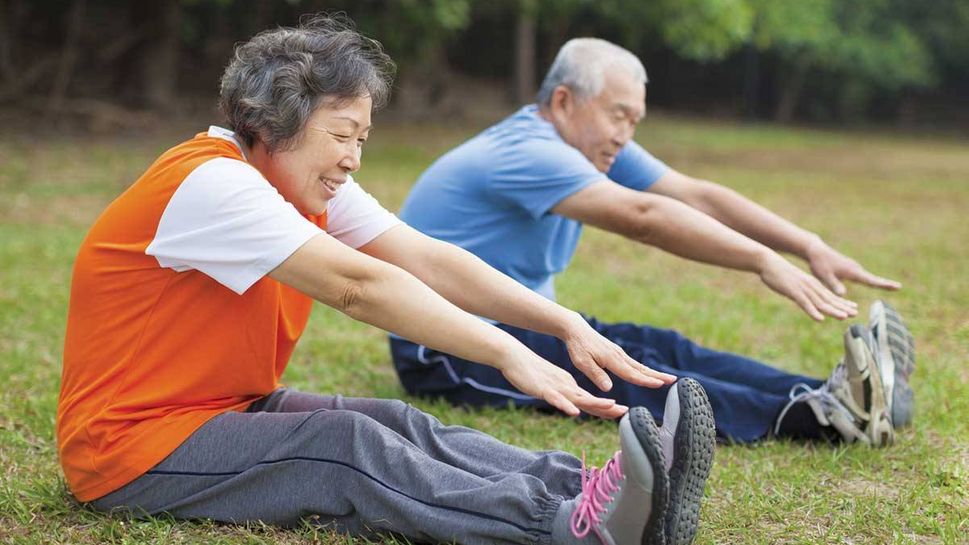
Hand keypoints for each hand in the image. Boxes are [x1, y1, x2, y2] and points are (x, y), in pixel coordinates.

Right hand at [498, 346, 630, 418]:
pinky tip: (574, 412)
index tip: (623, 413)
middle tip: (625, 412)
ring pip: (577, 398)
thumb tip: (576, 405)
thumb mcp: (552, 386)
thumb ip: (564, 394)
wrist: (515, 357)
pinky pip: (556, 399)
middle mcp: (567, 387)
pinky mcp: (543, 389)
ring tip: (610, 407)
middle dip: (608, 407)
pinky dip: (566, 406)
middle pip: (590, 400)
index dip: (607, 407)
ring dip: (594, 403)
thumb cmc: (532, 373)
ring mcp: (556, 388)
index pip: (591, 400)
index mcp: (569, 387)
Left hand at [560, 313, 676, 392]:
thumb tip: (609, 388)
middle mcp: (619, 356)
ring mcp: (620, 354)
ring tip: (668, 379)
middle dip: (658, 375)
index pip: (631, 373)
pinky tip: (649, 374)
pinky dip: (644, 370)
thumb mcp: (582, 363)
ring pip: (640, 366)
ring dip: (654, 373)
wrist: (577, 330)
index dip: (645, 380)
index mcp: (611, 359)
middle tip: (674, 381)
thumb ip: (596, 375)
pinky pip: (634, 364)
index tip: (659, 384)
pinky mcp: (618, 353)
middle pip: (641, 369)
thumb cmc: (578, 347)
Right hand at [758, 252, 858, 320]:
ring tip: (843, 317)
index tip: (854, 309)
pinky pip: (805, 303)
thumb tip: (807, 298)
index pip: (830, 296)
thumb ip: (802, 291)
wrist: (768, 262)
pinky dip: (813, 312)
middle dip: (843, 307)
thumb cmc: (779, 274)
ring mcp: (803, 289)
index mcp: (812, 284)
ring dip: (832, 310)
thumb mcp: (795, 283)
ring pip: (820, 302)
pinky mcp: (793, 291)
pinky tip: (819, 319)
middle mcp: (811, 286)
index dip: (843, 303)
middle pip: (829, 299)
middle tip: (855, 314)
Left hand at [805, 238, 901, 294]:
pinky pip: (862, 276)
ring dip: (879, 282)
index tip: (897, 286)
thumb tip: (843, 295)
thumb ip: (834, 285)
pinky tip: (876, 283)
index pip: (871, 280)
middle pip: (873, 278)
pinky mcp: (850, 268)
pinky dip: (871, 280)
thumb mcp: (825, 277)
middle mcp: (856, 269)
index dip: (883, 284)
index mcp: (852, 272)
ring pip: (868, 277)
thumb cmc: (819, 264)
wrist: (816, 251)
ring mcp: (854, 268)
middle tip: (899, 287)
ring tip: (893, 286)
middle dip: (885, 283)